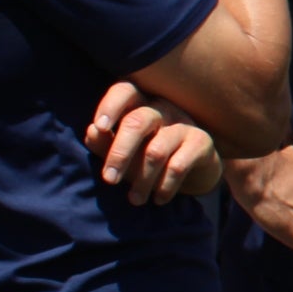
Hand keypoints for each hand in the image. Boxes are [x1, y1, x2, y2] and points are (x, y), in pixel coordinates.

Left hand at [85, 81, 218, 203]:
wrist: (195, 171)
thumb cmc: (149, 157)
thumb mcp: (125, 153)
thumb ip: (104, 143)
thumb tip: (91, 131)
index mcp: (140, 106)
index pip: (125, 91)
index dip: (111, 105)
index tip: (99, 127)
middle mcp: (163, 109)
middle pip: (138, 121)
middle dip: (119, 154)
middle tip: (109, 180)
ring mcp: (184, 124)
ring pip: (155, 151)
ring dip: (142, 180)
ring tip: (135, 200)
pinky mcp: (201, 142)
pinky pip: (177, 166)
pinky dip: (164, 187)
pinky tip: (159, 199)